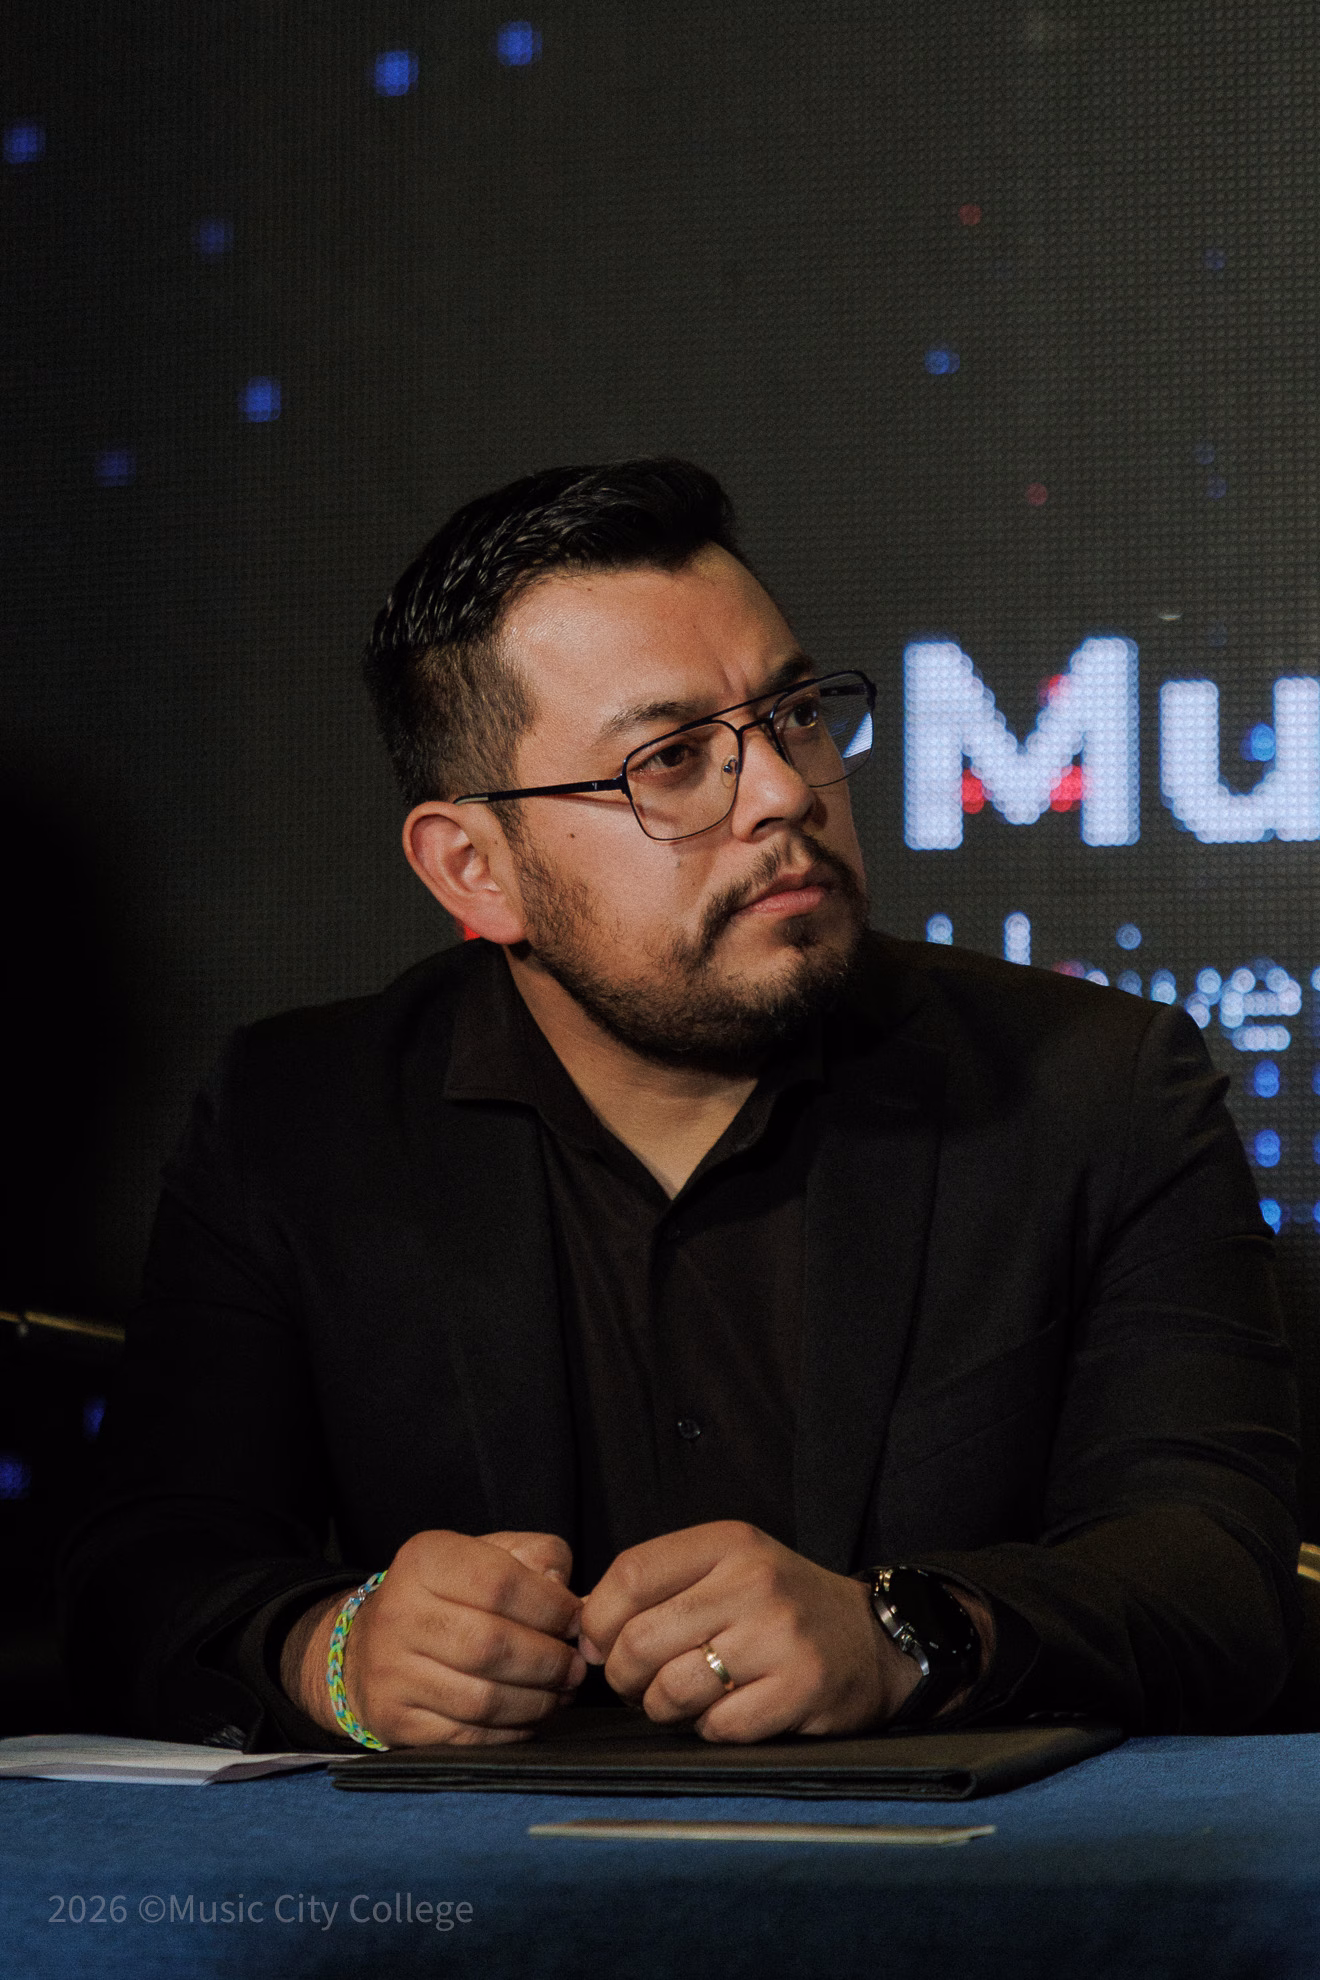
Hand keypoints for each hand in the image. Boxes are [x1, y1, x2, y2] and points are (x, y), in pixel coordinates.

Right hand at [284, 1530, 586, 1746]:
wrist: (365, 1646)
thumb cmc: (447, 1595)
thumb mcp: (486, 1554)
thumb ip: (537, 1558)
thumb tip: (567, 1596)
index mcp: (424, 1560)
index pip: (499, 1583)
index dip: (550, 1607)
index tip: (576, 1621)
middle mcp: (399, 1613)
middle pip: (492, 1645)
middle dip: (549, 1661)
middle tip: (576, 1667)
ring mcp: (391, 1672)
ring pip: (482, 1699)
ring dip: (537, 1702)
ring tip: (562, 1693)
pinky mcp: (394, 1720)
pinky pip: (467, 1736)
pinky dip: (510, 1732)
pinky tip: (531, 1717)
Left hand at [578, 1521, 925, 1740]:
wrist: (874, 1639)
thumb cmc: (780, 1607)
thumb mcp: (726, 1568)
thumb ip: (659, 1585)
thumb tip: (584, 1628)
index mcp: (728, 1543)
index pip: (629, 1575)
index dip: (598, 1620)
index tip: (600, 1644)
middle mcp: (753, 1582)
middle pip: (640, 1640)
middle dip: (624, 1677)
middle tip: (638, 1685)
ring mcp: (780, 1636)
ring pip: (673, 1690)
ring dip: (663, 1708)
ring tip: (681, 1700)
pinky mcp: (802, 1689)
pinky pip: (718, 1726)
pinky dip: (710, 1729)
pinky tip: (728, 1712)